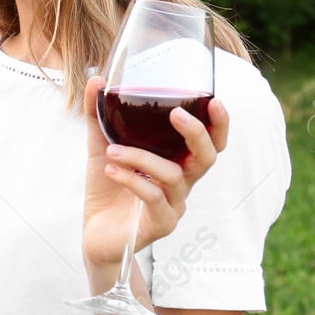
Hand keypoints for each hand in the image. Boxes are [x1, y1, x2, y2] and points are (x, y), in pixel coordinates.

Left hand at [80, 76, 227, 271]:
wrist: (96, 234)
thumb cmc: (107, 189)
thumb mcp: (100, 146)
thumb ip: (99, 115)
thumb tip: (96, 79)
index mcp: (177, 162)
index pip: (210, 142)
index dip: (218, 123)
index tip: (213, 100)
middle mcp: (182, 183)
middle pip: (208, 157)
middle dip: (197, 133)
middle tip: (176, 114)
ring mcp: (174, 205)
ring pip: (173, 176)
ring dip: (142, 157)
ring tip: (112, 150)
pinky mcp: (159, 225)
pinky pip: (153, 198)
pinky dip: (132, 180)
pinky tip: (111, 169)